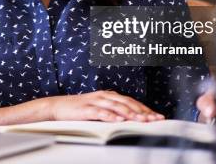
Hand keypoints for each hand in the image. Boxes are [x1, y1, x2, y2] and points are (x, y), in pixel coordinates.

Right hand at [49, 90, 164, 121]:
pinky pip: (100, 112)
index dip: (145, 109)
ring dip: (130, 113)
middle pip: (127, 103)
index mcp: (109, 95)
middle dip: (142, 111)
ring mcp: (95, 101)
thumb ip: (114, 111)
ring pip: (116, 106)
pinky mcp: (85, 109)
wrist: (58, 106)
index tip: (157, 116)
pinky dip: (110, 116)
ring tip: (141, 120)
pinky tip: (118, 120)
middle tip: (154, 119)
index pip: (131, 102)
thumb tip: (132, 120)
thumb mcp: (99, 108)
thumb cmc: (79, 109)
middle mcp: (104, 96)